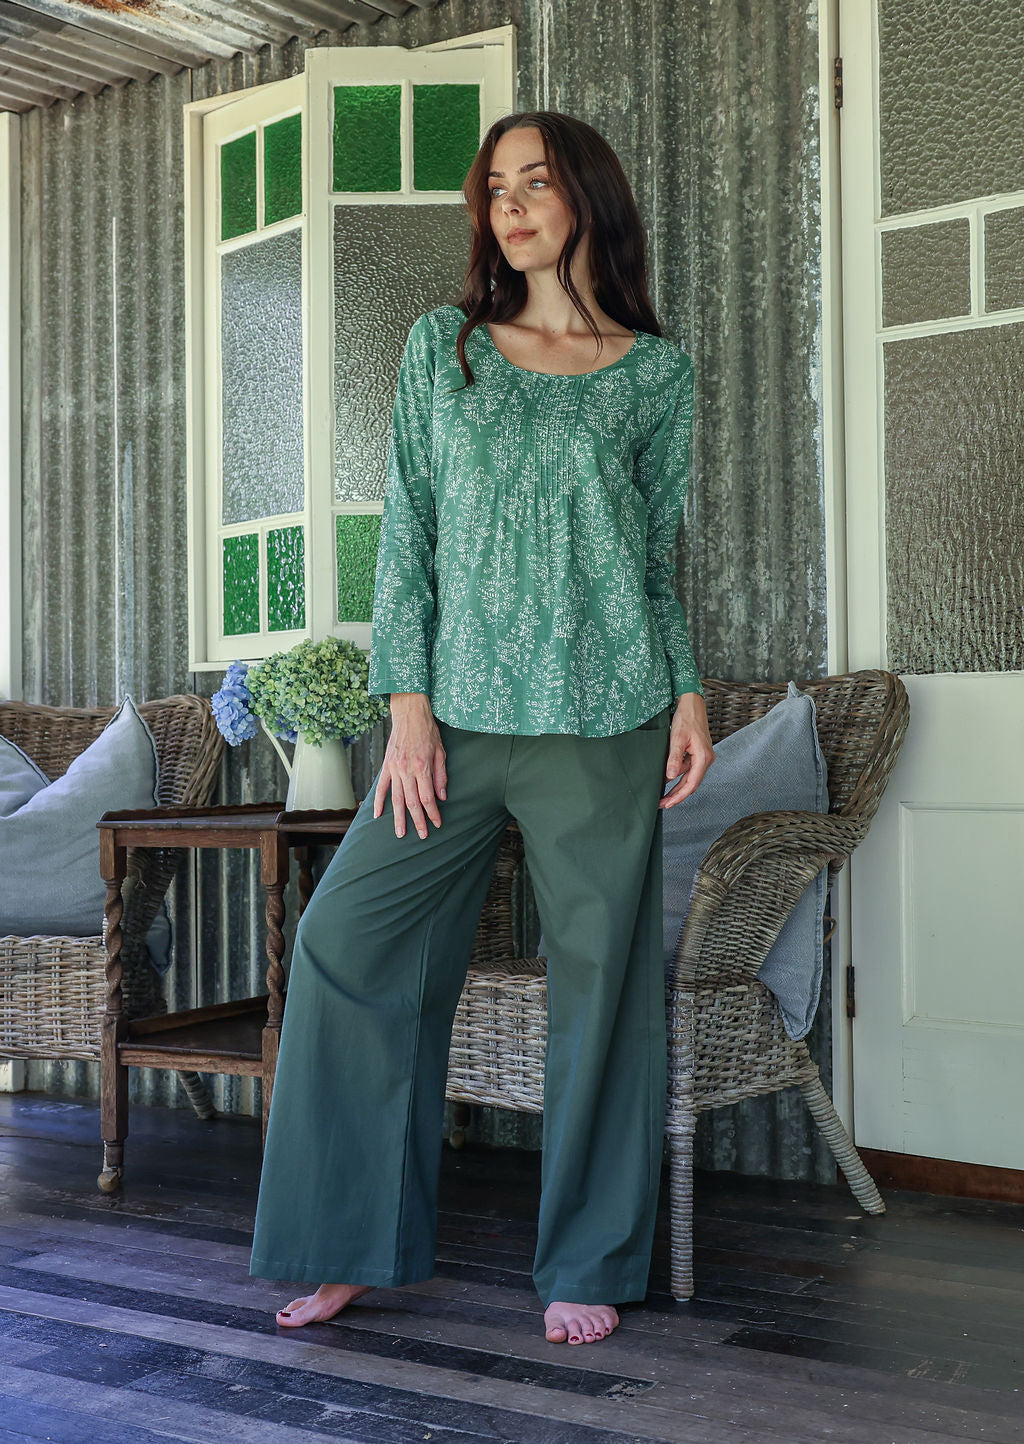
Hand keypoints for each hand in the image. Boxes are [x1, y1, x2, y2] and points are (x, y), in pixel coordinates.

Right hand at [373, 693, 446, 839]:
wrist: (409, 713)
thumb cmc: (428, 731)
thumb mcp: (441, 752)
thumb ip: (441, 776)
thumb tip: (441, 797)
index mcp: (422, 767)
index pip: (428, 797)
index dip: (433, 813)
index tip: (437, 823)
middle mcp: (407, 770)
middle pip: (412, 802)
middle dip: (418, 821)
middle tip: (423, 836)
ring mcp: (394, 769)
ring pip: (396, 799)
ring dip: (399, 818)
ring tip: (400, 833)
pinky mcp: (386, 766)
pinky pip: (381, 787)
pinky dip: (379, 802)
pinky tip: (378, 815)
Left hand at [659, 692, 714, 809]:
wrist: (692, 704)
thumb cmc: (686, 718)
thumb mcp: (677, 738)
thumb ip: (674, 758)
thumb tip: (670, 777)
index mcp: (703, 757)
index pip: (691, 784)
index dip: (679, 796)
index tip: (667, 803)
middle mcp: (706, 759)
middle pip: (691, 783)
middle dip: (677, 795)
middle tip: (662, 803)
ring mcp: (703, 757)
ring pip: (689, 777)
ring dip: (677, 786)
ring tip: (663, 795)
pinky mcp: (698, 753)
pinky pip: (688, 769)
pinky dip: (678, 775)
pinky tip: (668, 778)